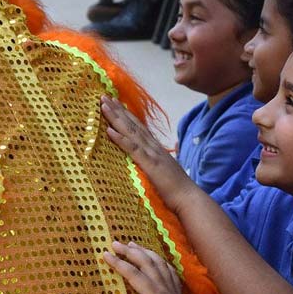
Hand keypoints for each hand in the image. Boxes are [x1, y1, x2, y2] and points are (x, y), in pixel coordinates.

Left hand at [100, 96, 195, 212]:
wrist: (188, 198)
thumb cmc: (177, 189)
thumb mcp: (165, 171)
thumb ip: (158, 162)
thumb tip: (152, 160)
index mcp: (156, 148)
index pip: (139, 127)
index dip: (126, 115)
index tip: (115, 103)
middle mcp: (153, 146)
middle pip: (133, 124)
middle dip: (118, 110)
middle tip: (104, 96)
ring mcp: (151, 153)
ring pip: (131, 131)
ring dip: (116, 117)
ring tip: (104, 105)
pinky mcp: (149, 163)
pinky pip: (132, 148)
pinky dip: (120, 138)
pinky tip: (109, 130)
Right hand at [105, 241, 211, 293]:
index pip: (134, 274)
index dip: (119, 263)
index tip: (105, 255)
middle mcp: (164, 286)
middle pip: (146, 262)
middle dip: (129, 251)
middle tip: (114, 243)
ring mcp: (172, 286)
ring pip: (158, 262)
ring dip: (144, 251)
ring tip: (131, 244)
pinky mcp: (176, 290)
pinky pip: (168, 268)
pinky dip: (159, 259)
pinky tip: (155, 257)